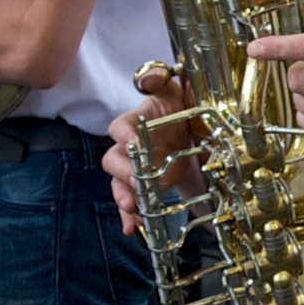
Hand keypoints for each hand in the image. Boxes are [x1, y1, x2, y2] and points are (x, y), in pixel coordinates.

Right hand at [103, 73, 199, 234]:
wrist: (191, 130)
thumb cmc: (178, 106)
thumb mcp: (174, 88)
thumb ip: (160, 80)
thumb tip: (148, 77)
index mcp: (132, 122)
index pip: (118, 127)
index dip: (123, 135)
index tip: (133, 142)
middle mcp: (128, 147)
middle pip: (112, 160)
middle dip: (122, 172)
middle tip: (136, 179)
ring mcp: (133, 169)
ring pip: (117, 184)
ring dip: (122, 196)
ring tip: (131, 207)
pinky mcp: (142, 186)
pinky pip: (129, 201)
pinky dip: (129, 215)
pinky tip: (133, 226)